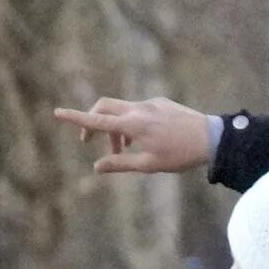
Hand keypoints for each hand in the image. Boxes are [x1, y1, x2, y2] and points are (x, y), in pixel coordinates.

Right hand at [52, 96, 211, 175]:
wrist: (211, 138)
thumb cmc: (180, 155)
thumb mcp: (148, 165)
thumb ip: (120, 164)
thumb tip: (97, 166)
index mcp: (133, 125)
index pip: (97, 121)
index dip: (75, 118)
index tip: (57, 113)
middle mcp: (138, 109)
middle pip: (103, 108)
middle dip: (92, 122)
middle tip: (90, 142)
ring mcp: (149, 103)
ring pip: (120, 110)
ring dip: (113, 127)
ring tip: (122, 149)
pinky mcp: (160, 102)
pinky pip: (137, 109)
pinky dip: (130, 122)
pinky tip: (144, 138)